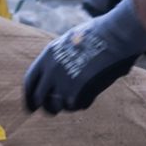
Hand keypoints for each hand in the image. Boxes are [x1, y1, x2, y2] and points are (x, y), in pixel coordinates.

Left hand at [23, 0, 145, 113]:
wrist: (115, 35)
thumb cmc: (99, 34)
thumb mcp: (70, 40)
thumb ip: (59, 58)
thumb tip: (55, 73)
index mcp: (48, 56)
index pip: (29, 82)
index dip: (29, 96)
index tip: (32, 106)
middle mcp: (51, 70)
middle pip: (39, 99)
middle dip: (46, 107)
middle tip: (53, 111)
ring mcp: (64, 82)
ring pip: (58, 105)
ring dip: (67, 105)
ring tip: (78, 96)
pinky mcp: (79, 91)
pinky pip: (76, 105)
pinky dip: (83, 102)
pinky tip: (91, 92)